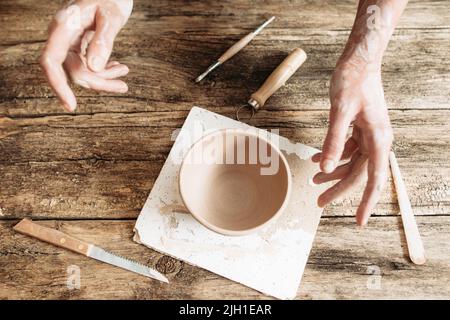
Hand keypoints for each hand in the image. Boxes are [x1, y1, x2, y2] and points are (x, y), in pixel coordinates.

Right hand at [40, 0, 132, 110]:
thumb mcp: (112, 16)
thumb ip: (103, 40)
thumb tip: (95, 68)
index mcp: (64, 26)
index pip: (51, 61)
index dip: (58, 85)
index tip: (71, 106)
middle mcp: (63, 36)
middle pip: (73, 72)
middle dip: (98, 82)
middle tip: (124, 85)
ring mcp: (70, 42)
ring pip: (82, 71)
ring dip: (104, 77)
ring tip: (124, 70)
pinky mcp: (79, 45)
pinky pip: (87, 65)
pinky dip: (104, 70)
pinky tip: (118, 67)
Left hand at [312, 58, 392, 225]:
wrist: (359, 61)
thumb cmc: (353, 81)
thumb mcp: (340, 112)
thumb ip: (333, 141)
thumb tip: (324, 167)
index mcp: (378, 139)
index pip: (372, 179)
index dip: (366, 202)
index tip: (359, 221)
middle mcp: (376, 140)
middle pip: (358, 174)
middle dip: (338, 189)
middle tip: (319, 203)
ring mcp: (368, 134)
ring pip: (351, 162)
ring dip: (332, 172)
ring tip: (313, 181)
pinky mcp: (359, 128)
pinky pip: (346, 148)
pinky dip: (331, 155)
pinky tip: (315, 159)